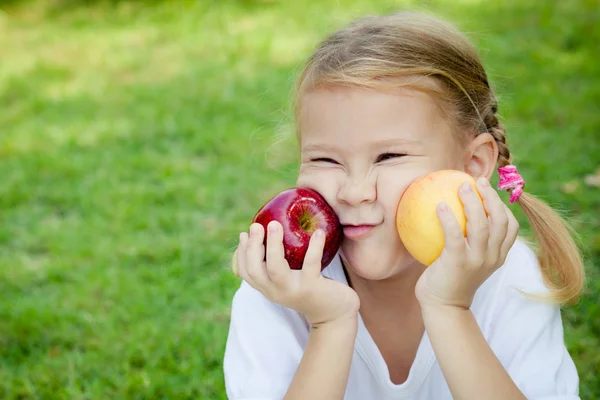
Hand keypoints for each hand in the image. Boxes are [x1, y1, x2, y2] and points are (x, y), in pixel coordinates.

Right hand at [234, 221, 359, 325]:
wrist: (334, 314)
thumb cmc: (311, 288)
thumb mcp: (290, 279)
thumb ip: (278, 263)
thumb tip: (269, 232)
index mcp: (268, 288)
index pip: (246, 272)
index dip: (241, 253)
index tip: (244, 234)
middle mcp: (276, 291)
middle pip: (255, 270)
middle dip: (252, 247)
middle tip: (256, 225)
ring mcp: (293, 291)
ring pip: (276, 269)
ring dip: (273, 245)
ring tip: (275, 224)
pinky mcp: (312, 288)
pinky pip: (310, 264)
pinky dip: (314, 247)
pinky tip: (318, 232)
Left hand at [415, 177, 518, 310]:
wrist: (444, 308)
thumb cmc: (450, 280)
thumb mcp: (466, 261)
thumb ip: (466, 242)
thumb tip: (452, 213)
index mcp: (498, 256)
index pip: (510, 227)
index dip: (502, 206)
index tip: (487, 191)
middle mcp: (492, 256)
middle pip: (500, 220)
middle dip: (491, 197)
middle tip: (476, 181)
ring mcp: (477, 260)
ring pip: (481, 224)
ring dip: (472, 202)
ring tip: (461, 186)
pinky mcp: (458, 262)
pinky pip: (454, 235)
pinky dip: (448, 218)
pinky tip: (439, 205)